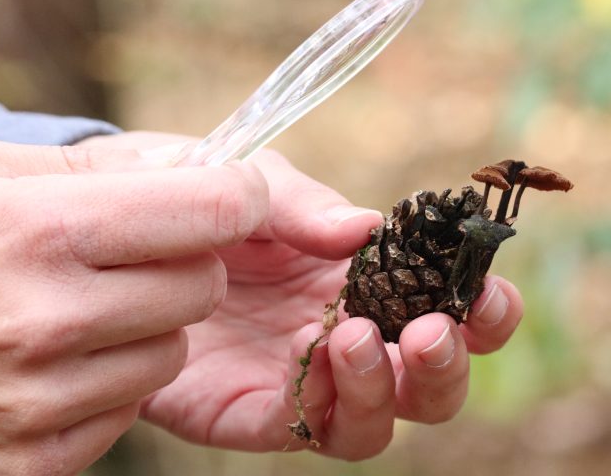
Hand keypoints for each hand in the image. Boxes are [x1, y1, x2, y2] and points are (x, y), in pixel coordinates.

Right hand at [0, 135, 267, 473]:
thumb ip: (96, 165)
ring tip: (80, 309)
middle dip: (186, 263)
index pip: (212, 208)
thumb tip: (203, 163)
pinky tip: (55, 362)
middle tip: (133, 255)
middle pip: (203, 286)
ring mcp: (35, 402)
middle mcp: (41, 322)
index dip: (235, 193)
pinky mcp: (29, 462)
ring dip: (147, 329)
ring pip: (172, 354)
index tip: (232, 191)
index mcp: (37, 230)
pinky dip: (107, 384)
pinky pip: (127, 410)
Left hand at [135, 144, 523, 459]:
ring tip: (351, 333)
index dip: (484, 312)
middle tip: (427, 330)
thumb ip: (307, 207)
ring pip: (372, 424)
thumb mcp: (259, 182)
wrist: (121, 227)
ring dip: (380, 390)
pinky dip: (317, 401)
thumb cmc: (206, 196)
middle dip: (442, 367)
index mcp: (367, 281)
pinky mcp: (247, 410)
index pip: (447, 310)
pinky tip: (306, 350)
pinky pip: (299, 428)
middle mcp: (346, 336)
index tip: (489, 292)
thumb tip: (368, 228)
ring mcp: (300, 379)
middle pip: (423, 386)